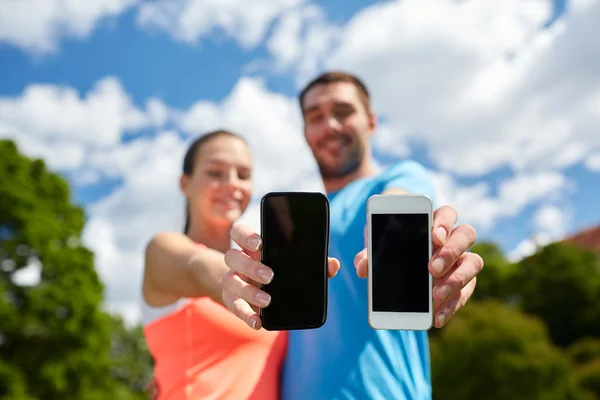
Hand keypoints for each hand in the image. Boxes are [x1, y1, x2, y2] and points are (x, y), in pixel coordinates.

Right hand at [222, 224, 340, 329]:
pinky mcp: (232, 300)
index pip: (239, 232)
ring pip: (230, 281)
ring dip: (248, 291)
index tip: (260, 243)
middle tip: (270, 275)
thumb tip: (333, 265)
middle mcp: (239, 261)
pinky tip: (258, 322)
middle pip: (233, 256)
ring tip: (267, 300)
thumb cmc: (280, 269)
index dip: (245, 235)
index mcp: (252, 246)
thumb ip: (314, 262)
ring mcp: (233, 280)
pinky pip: (233, 306)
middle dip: (250, 266)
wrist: (258, 288)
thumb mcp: (294, 263)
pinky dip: (245, 315)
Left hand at [354, 205, 482, 327]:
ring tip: (436, 294)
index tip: (434, 236)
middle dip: (450, 252)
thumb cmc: (391, 248)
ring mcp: (461, 261)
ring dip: (457, 279)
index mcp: (434, 223)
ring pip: (474, 262)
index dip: (444, 223)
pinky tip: (437, 318)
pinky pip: (465, 293)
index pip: (447, 214)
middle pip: (466, 235)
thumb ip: (369, 254)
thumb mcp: (378, 248)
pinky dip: (452, 306)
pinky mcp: (463, 284)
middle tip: (432, 269)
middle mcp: (453, 239)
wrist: (399, 266)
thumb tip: (362, 267)